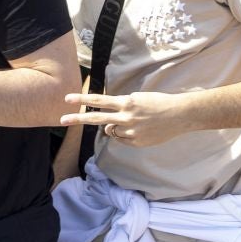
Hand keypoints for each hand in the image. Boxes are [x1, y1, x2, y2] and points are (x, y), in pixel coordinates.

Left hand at [59, 91, 198, 148]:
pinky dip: (126, 136)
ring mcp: (130, 131)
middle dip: (77, 119)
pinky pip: (122, 140)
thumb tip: (108, 127)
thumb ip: (121, 110)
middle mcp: (126, 116)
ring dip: (115, 127)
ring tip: (133, 122)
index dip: (82, 100)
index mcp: (126, 102)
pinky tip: (139, 130)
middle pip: (96, 118)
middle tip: (61, 120)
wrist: (180, 115)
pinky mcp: (136, 142)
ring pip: (111, 131)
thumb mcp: (138, 100)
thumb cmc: (159, 104)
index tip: (67, 99)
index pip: (100, 101)